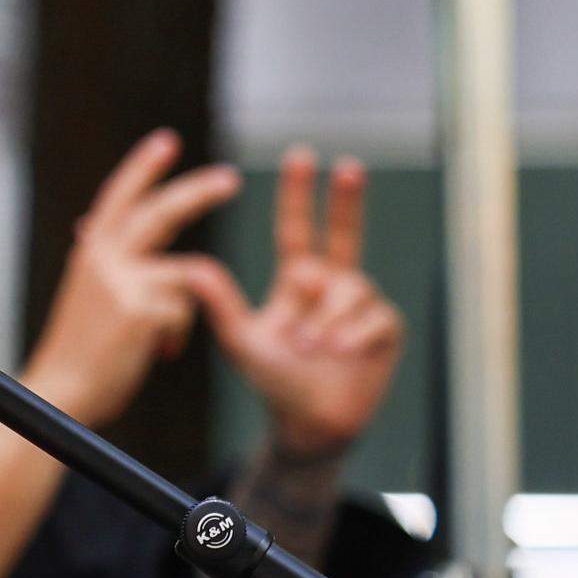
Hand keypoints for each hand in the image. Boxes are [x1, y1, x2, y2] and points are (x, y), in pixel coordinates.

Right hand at [23, 132, 242, 426]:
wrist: (62, 391)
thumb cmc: (79, 351)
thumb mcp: (88, 294)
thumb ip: (107, 262)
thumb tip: (112, 230)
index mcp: (90, 251)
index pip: (119, 196)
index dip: (143, 166)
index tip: (166, 140)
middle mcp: (103, 257)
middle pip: (161, 212)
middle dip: (199, 192)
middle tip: (231, 179)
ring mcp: (123, 281)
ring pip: (188, 275)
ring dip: (183, 310)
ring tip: (160, 342)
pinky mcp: (142, 308)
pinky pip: (186, 311)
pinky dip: (177, 336)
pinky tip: (155, 354)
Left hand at [176, 147, 400, 457]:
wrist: (310, 422)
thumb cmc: (273, 378)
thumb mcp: (242, 340)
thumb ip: (220, 305)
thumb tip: (191, 268)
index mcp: (297, 278)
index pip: (297, 228)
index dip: (298, 193)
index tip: (301, 156)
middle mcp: (332, 282)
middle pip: (344, 232)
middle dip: (346, 199)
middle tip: (348, 166)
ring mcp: (362, 303)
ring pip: (350, 289)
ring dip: (327, 318)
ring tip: (311, 345)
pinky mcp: (386, 327)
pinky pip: (374, 316)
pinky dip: (353, 333)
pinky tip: (341, 351)